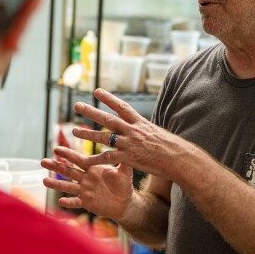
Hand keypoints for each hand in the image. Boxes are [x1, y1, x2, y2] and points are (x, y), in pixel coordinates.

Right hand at [41, 146, 133, 219]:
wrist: (125, 203)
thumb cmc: (124, 185)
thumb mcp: (125, 172)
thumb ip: (123, 160)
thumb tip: (123, 143)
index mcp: (92, 168)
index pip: (78, 160)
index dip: (67, 155)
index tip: (56, 149)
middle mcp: (85, 178)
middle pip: (68, 171)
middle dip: (55, 166)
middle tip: (43, 162)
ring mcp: (84, 191)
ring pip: (68, 186)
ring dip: (56, 184)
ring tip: (44, 181)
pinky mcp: (86, 202)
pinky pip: (76, 202)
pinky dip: (69, 202)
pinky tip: (60, 201)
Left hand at [70, 89, 189, 180]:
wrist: (180, 159)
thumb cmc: (173, 148)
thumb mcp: (158, 133)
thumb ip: (145, 130)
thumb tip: (142, 127)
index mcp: (140, 122)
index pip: (121, 107)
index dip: (108, 98)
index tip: (97, 91)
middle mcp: (133, 130)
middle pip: (108, 119)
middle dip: (91, 111)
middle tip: (77, 105)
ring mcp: (129, 143)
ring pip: (104, 137)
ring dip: (88, 133)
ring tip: (74, 130)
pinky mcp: (128, 157)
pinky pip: (107, 158)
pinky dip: (94, 160)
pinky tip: (83, 161)